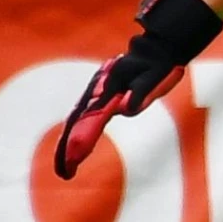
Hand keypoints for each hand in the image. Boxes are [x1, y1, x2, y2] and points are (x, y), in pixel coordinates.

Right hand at [54, 0, 221, 179]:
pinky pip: (84, 117)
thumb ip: (140, 93)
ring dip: (68, 143)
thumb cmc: (159, 65)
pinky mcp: (101, 96)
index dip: (79, 141)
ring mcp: (97, 93)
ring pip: (77, 120)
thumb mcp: (154, 78)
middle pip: (76, 122)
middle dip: (67, 148)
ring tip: (64, 167)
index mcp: (108, 90)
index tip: (72, 162)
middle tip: (64, 173)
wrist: (158, 48)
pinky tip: (74, 147)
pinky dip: (76, 133)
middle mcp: (98, 92)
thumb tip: (126, 108)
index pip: (89, 120)